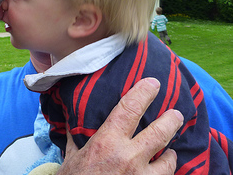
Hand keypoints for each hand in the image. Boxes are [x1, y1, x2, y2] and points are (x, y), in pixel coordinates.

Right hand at [56, 78, 183, 174]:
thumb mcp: (72, 157)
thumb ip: (76, 138)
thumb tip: (73, 122)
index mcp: (107, 142)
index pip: (129, 108)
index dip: (143, 92)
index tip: (153, 83)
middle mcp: (128, 156)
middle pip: (160, 132)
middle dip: (172, 120)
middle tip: (176, 114)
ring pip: (169, 159)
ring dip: (170, 153)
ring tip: (169, 151)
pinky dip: (165, 172)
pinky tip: (162, 170)